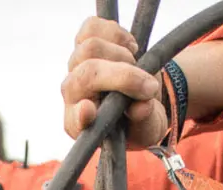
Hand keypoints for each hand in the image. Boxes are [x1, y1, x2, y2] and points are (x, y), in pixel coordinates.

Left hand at [62, 19, 170, 144]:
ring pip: (91, 47)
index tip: (88, 111)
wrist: (141, 97)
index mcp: (82, 124)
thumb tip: (141, 107)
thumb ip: (143, 120)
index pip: (75, 119)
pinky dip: (117, 34)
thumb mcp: (147, 128)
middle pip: (89, 72)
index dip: (80, 114)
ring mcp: (76, 66)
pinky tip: (129, 49)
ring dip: (123, 55)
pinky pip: (92, 27)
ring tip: (137, 68)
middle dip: (124, 77)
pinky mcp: (83, 42)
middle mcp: (73, 93)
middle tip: (149, 88)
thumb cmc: (139, 120)